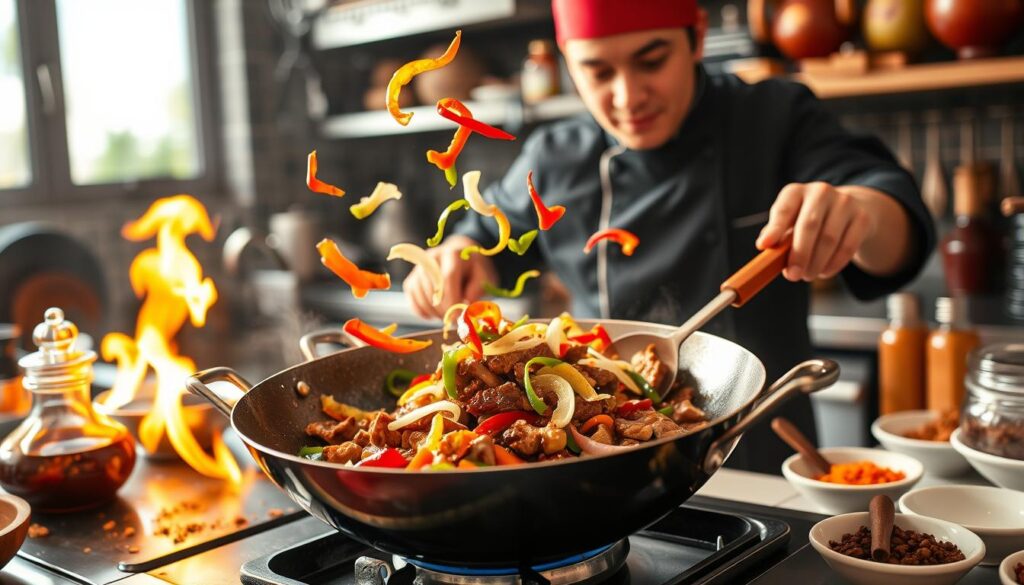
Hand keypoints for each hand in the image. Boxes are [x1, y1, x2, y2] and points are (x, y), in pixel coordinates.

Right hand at [403, 235, 496, 319]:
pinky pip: (412, 300)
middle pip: (433, 287)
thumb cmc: (473, 271)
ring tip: (448, 314)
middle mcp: (432, 258)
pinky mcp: (411, 279)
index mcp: (453, 254)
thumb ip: (477, 291)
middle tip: (455, 319)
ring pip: (421, 295)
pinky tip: (435, 314)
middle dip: (444, 308)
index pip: (448, 276)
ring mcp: (419, 268)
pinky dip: (422, 312)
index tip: (457, 316)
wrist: (459, 259)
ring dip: (434, 312)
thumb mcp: (484, 277)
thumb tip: (464, 307)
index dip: (452, 299)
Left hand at [756, 182, 874, 281]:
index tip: (764, 246)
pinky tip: (824, 272)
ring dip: (816, 263)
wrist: (849, 208)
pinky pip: (848, 247)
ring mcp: (845, 203)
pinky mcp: (863, 218)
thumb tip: (766, 248)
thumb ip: (777, 234)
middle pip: (809, 225)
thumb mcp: (790, 221)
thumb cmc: (808, 219)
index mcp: (796, 192)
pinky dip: (834, 264)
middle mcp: (820, 192)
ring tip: (807, 275)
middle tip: (792, 276)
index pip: (783, 209)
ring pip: (829, 239)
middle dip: (799, 254)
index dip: (774, 228)